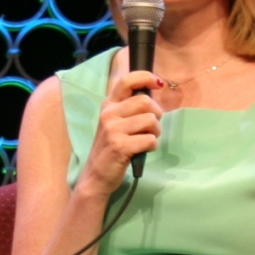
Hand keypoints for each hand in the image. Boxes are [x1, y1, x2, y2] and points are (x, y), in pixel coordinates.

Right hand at [79, 71, 162, 195]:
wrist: (96, 176)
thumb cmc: (111, 148)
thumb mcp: (115, 123)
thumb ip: (130, 108)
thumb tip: (154, 91)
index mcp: (108, 105)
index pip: (127, 81)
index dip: (146, 77)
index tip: (158, 83)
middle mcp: (108, 114)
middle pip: (145, 102)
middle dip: (157, 114)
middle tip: (152, 127)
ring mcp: (113, 130)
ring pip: (151, 120)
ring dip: (155, 132)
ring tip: (146, 140)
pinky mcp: (120, 146)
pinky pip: (150, 140)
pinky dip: (152, 146)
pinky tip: (143, 151)